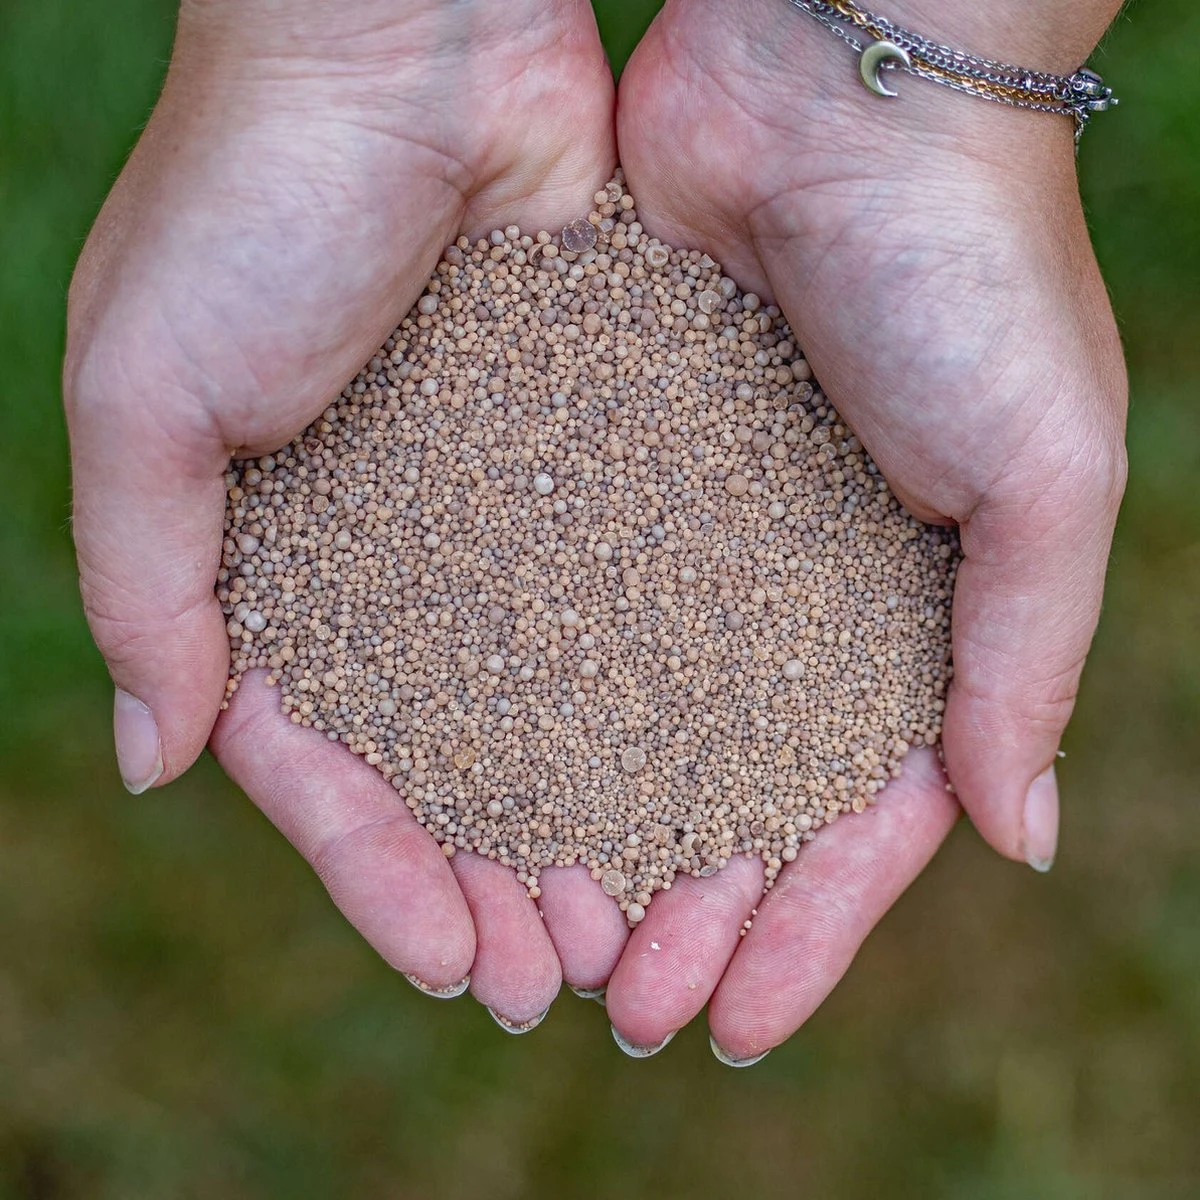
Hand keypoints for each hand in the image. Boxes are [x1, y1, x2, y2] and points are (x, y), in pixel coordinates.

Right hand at [65, 0, 629, 1027]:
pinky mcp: (598, 460)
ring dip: (586, 817)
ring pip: (549, 707)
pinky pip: (627, 605)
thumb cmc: (249, 198)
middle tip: (564, 976)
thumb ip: (144, 578)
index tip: (451, 961)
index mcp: (275, 564)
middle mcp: (396, 559)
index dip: (381, 873)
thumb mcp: (142, 392)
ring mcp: (501, 518)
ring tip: (640, 921)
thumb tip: (163, 758)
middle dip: (497, 876)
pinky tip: (702, 783)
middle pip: (449, 762)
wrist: (406, 47)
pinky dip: (655, 698)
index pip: (324, 764)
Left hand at [603, 0, 1126, 1058]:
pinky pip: (561, 616)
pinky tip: (480, 791)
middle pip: (733, 802)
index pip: (857, 822)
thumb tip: (1019, 835)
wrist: (837, 91)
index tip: (736, 1023)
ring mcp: (693, 546)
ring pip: (637, 732)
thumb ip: (1026, 654)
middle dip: (687, 914)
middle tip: (621, 1007)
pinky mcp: (605, 475)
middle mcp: (792, 600)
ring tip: (545, 938)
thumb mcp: (1046, 474)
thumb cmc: (970, 269)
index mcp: (910, 622)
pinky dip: (531, 709)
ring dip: (599, 843)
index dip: (802, 931)